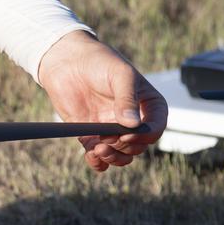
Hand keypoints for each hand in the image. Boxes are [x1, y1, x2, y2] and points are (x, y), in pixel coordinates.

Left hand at [37, 31, 167, 171]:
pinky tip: (91, 155)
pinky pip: (99, 157)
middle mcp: (132, 120)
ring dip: (114, 158)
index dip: (146, 136)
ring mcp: (111, 129)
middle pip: (138, 146)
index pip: (156, 127)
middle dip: (125, 146)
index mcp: (147, 104)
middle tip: (107, 137)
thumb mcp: (120, 75)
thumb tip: (132, 125)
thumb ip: (127, 99)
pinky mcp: (91, 136)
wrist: (67, 62)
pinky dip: (98, 162)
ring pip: (121, 155)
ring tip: (99, 149)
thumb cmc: (99, 62)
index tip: (128, 133)